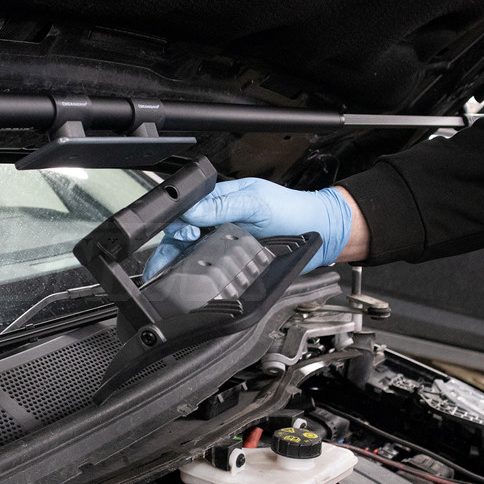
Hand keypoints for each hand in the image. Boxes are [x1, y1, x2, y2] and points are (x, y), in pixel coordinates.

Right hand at [143, 178, 353, 279]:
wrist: (320, 234)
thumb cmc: (293, 212)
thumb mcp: (257, 203)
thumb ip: (223, 206)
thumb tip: (191, 210)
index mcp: (219, 200)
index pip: (186, 210)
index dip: (178, 223)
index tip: (186, 233)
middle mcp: (217, 222)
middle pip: (181, 236)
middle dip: (169, 249)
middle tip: (168, 261)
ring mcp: (224, 243)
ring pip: (188, 255)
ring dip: (175, 264)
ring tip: (163, 276)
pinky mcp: (231, 262)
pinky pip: (206, 270)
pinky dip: (193, 277)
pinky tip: (183, 283)